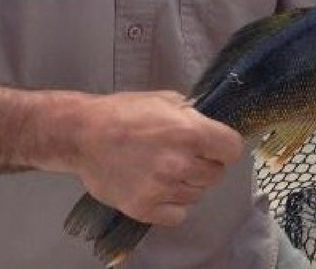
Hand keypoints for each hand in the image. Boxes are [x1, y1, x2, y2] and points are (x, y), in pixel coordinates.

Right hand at [70, 91, 242, 226]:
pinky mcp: (143, 209)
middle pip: (216, 175)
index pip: (232, 150)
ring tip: (167, 171)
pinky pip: (178, 215)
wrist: (83, 135)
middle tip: (187, 157)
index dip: (225, 147)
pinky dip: (173, 205)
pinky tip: (160, 189)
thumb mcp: (166, 100)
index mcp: (191, 133)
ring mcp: (162, 188)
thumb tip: (210, 127)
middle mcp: (180, 163)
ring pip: (197, 195)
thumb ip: (193, 116)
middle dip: (206, 165)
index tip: (214, 146)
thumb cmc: (126, 111)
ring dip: (188, 184)